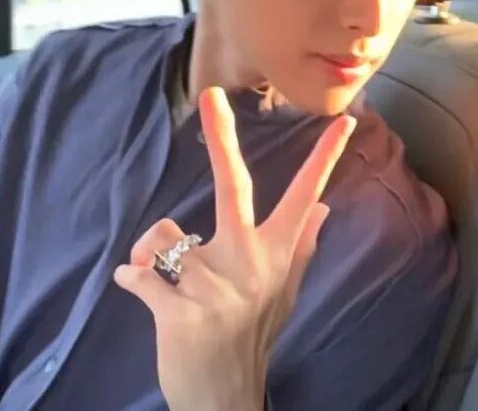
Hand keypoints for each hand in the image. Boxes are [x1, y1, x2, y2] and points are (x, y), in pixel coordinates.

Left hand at [114, 87, 355, 410]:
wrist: (225, 395)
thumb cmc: (254, 334)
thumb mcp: (285, 291)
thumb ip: (301, 246)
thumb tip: (323, 210)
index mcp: (276, 252)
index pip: (306, 193)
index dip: (326, 157)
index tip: (343, 121)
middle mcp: (251, 262)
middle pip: (234, 187)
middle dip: (222, 137)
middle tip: (212, 95)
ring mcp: (218, 288)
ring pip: (164, 237)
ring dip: (155, 254)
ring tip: (167, 280)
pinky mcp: (182, 313)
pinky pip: (142, 273)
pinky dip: (133, 278)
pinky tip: (140, 290)